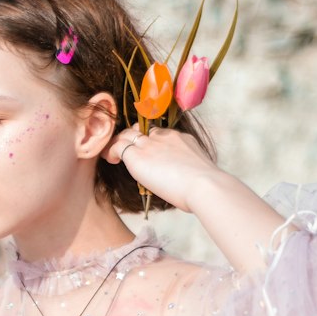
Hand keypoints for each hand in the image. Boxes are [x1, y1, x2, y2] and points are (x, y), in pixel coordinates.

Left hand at [105, 125, 222, 213]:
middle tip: (126, 150)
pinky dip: (111, 151)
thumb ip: (187, 169)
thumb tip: (182, 182)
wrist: (203, 185)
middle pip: (141, 129)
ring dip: (119, 143)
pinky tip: (110, 160)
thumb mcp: (198, 170)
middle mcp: (164, 137)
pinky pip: (118, 146)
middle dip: (132, 138)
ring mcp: (150, 144)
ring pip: (127, 134)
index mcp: (180, 139)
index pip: (159, 133)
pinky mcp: (138, 155)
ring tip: (113, 155)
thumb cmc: (205, 186)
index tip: (146, 152)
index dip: (149, 141)